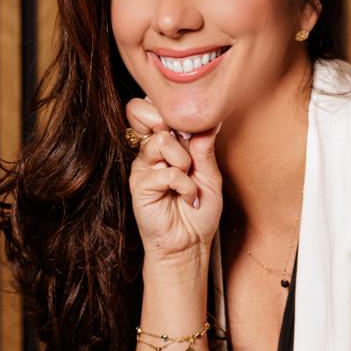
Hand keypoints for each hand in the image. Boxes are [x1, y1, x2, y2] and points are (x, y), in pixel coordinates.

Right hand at [126, 96, 224, 261]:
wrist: (190, 244)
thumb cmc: (199, 211)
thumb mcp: (210, 175)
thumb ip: (204, 147)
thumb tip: (210, 119)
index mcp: (167, 143)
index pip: (155, 107)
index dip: (170, 108)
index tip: (193, 129)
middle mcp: (152, 150)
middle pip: (144, 111)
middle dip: (171, 124)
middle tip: (188, 150)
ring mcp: (143, 166)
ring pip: (161, 140)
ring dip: (185, 161)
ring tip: (190, 180)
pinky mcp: (139, 185)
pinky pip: (166, 171)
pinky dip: (185, 185)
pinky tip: (188, 198)